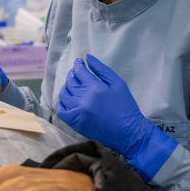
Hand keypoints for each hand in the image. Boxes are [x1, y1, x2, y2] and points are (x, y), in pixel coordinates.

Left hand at [55, 54, 176, 181]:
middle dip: (72, 75)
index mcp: (95, 87)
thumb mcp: (118, 84)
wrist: (128, 132)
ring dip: (66, 88)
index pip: (79, 71)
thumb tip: (87, 58)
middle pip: (70, 82)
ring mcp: (78, 111)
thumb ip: (102, 70)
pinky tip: (66, 101)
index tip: (79, 63)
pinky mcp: (75, 123)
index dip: (78, 64)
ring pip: (63, 95)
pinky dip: (61, 104)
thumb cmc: (126, 106)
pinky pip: (61, 111)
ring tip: (72, 87)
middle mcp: (84, 99)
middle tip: (76, 74)